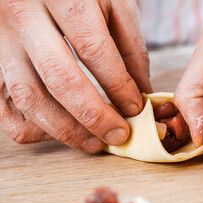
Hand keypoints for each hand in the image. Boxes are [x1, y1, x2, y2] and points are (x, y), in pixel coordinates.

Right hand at [0, 0, 150, 152]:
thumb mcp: (115, 5)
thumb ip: (131, 47)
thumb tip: (141, 93)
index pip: (93, 49)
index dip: (118, 86)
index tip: (135, 108)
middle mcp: (25, 17)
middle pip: (59, 79)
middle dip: (93, 116)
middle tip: (118, 135)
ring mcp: (3, 41)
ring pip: (29, 97)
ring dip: (65, 129)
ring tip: (94, 143)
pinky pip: (5, 107)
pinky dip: (33, 127)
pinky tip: (61, 131)